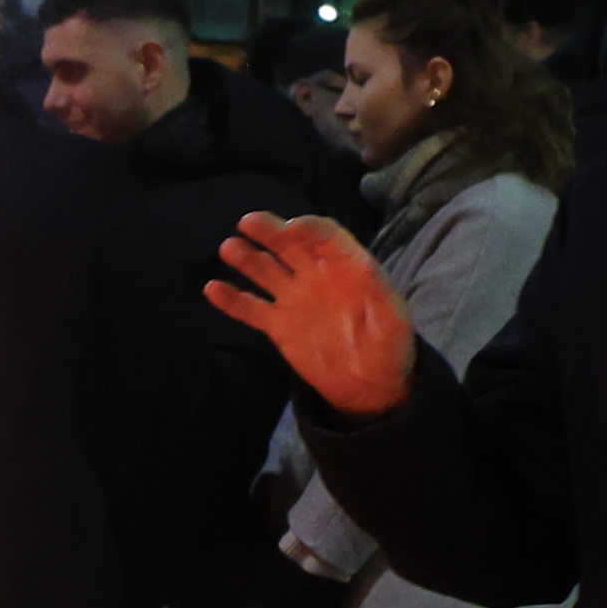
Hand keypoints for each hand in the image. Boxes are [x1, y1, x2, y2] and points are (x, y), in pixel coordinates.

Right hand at [207, 214, 416, 417]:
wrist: (370, 385)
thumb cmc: (389, 347)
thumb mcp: (394, 319)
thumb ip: (379, 293)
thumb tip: (362, 267)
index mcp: (348, 267)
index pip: (326, 237)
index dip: (310, 229)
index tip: (292, 228)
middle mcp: (317, 275)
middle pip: (290, 245)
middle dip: (271, 231)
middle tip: (248, 222)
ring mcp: (295, 299)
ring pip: (266, 271)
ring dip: (248, 258)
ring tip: (229, 248)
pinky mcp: (279, 325)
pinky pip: (252, 308)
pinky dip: (232, 299)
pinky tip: (212, 289)